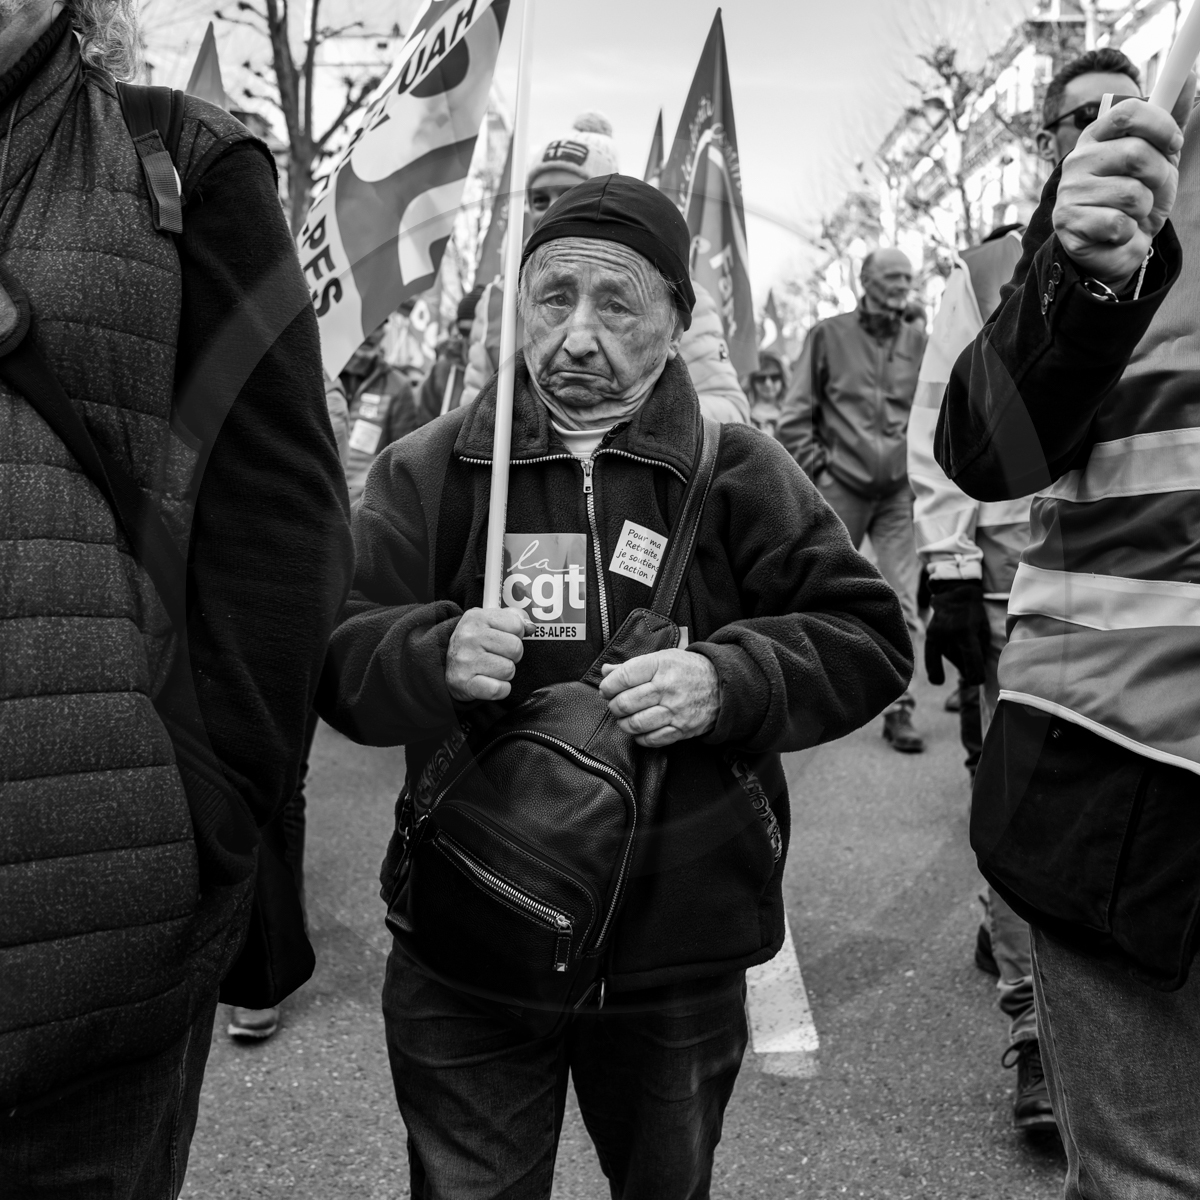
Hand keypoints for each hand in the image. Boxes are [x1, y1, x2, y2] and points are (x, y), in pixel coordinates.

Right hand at [446, 607, 529, 702]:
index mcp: (477, 617)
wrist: (445, 666)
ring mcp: (465, 660)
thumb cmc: (474, 643)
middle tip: (499, 656)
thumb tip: (531, 627)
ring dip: (505, 673)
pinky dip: (500, 689)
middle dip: (513, 655)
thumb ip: (513, 618)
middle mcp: (469, 637)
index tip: (506, 638)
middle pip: (516, 648)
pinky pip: (499, 689)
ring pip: (509, 670)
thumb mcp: (488, 622)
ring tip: (492, 668)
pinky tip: (490, 682)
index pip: (517, 625)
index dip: (517, 634)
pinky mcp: (465, 683)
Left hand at [598, 650, 719, 747]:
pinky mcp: (681, 729)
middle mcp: (668, 688)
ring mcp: (675, 711)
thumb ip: (632, 666)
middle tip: (615, 703)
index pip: (623, 677)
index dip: (608, 685)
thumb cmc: (688, 669)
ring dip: (624, 723)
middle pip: (626, 703)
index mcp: (661, 666)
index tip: (606, 689)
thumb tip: (606, 671)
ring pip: (635, 724)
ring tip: (625, 717)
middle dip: (614, 705)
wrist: (723, 685)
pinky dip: (640, 737)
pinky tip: (640, 730)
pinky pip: (651, 739)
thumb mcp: (663, 658)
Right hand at [924, 580, 990, 686]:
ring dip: (958, 662)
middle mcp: (948, 634)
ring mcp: (936, 635)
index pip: (971, 660)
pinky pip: (933, 656)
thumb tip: (975, 670)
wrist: (953, 594)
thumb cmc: (974, 612)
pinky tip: (938, 676)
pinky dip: (938, 665)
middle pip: (959, 661)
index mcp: (966, 631)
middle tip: (973, 670)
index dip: (975, 675)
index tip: (977, 681)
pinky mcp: (929, 636)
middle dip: (968, 669)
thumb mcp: (983, 628)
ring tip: (963, 655)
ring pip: (949, 659)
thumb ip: (980, 649)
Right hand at [1053, 97, 1184, 286]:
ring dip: (1144, 209)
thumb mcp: (1158, 156)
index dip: (1159, 126)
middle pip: (1135, 153)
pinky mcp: (1068, 223)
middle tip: (1150, 190)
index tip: (1173, 144)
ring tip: (1131, 214)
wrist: (1114, 246)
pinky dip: (1128, 232)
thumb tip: (1190, 77)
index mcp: (1096, 137)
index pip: (1128, 111)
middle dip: (1157, 177)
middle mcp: (1077, 161)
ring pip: (1131, 193)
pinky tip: (1117, 232)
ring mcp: (1069, 192)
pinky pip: (1119, 223)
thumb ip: (1169, 120)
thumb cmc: (1135, 199)